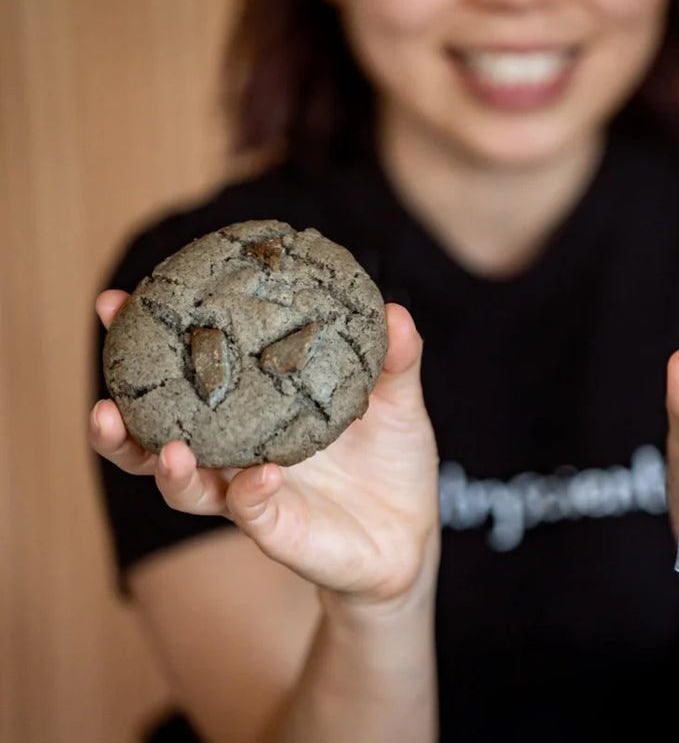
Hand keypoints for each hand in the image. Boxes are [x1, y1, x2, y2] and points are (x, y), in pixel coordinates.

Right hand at [90, 290, 439, 604]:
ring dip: (169, 468)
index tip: (117, 305)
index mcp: (254, 409)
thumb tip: (394, 310)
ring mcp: (250, 495)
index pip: (189, 375)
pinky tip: (262, 475)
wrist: (411, 535)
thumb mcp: (397, 402)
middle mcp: (237, 453)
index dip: (148, 344)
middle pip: (155, 438)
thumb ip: (393, 360)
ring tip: (171, 450)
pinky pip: (249, 513)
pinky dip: (248, 494)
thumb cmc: (390, 461)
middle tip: (104, 395)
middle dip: (121, 419)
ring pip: (184, 487)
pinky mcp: (276, 530)